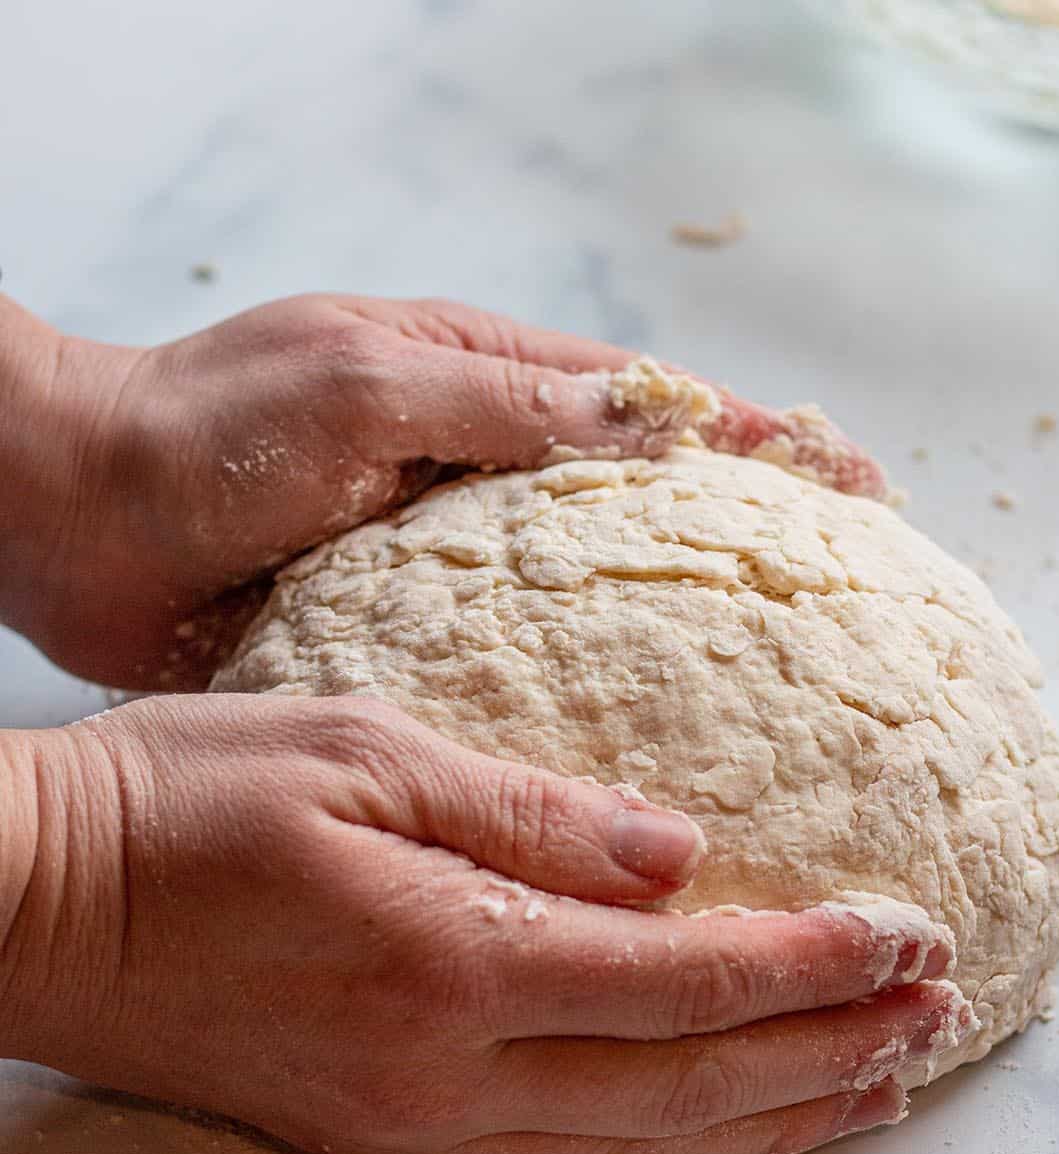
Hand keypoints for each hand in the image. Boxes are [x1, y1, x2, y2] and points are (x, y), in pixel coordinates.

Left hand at [0, 294, 883, 690]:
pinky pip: (519, 661)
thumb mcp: (363, 385)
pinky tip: (637, 741)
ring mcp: (454, 558)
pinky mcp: (410, 627)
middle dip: (746, 532)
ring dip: (680, 621)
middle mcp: (486, 470)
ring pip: (593, 589)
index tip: (853, 482)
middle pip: (643, 498)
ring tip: (781, 679)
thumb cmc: (210, 430)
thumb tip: (647, 415)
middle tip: (849, 585)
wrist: (81, 514)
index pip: (653, 405)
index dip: (755, 441)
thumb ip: (499, 400)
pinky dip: (585, 688)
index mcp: (485, 386)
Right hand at [2, 694, 966, 1153]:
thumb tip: (675, 852)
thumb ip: (529, 811)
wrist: (42, 902)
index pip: (681, 980)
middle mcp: (444, 1068)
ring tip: (876, 1092)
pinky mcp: (384, 1128)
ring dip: (770, 1119)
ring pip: (637, 1145)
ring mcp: (413, 1117)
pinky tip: (726, 1127)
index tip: (907, 936)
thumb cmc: (188, 799)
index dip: (810, 965)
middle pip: (684, 1085)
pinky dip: (669, 1147)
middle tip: (935, 1021)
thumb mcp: (362, 749)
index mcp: (449, 957)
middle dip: (826, 1054)